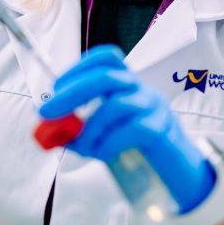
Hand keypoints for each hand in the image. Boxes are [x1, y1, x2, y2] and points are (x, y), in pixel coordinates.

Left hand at [38, 45, 215, 213]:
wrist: (175, 168)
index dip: (78, 67)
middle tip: (48, 113)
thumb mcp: (101, 133)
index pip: (106, 57)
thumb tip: (48, 130)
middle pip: (106, 77)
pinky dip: (110, 142)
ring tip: (81, 145)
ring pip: (117, 105)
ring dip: (90, 128)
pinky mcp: (162, 128)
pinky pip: (133, 129)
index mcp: (124, 82)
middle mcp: (140, 87)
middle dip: (71, 94)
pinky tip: (102, 153)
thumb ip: (77, 129)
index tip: (56, 86)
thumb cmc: (133, 145)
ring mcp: (153, 106)